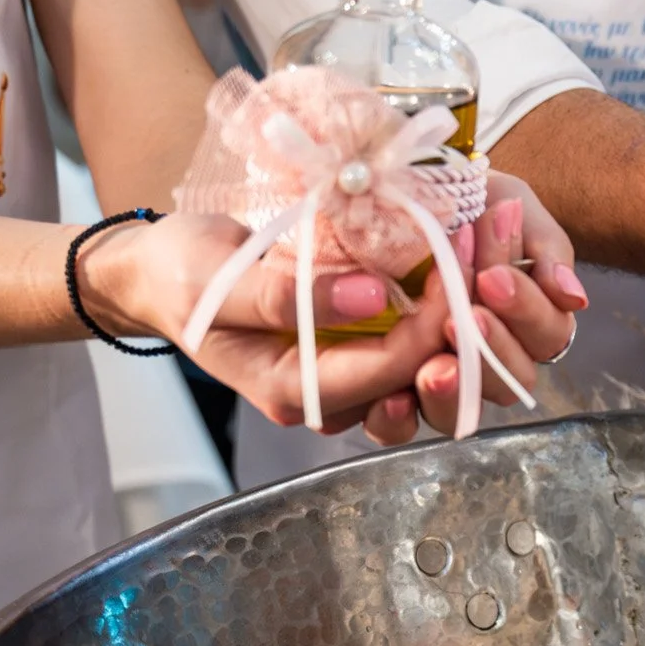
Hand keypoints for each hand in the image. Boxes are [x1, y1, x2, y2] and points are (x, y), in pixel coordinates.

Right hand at [78, 212, 454, 431]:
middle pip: (419, 374)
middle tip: (486, 251)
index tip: (458, 253)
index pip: (389, 368)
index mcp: (293, 390)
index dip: (434, 318)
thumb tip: (375, 299)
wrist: (159, 273)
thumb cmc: (180, 275)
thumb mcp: (220, 282)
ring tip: (480, 254)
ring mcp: (345, 372)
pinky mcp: (355, 345)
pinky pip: (412, 338)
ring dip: (460, 314)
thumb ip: (290, 295)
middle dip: (461, 320)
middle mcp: (329, 394)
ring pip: (425, 364)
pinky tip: (455, 259)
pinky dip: (440, 304)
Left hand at [363, 171, 585, 443]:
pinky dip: (396, 420)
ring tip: (434, 366)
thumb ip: (547, 249)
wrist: (394, 194)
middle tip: (467, 316)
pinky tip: (391, 398)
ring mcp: (440, 378)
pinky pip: (397, 427)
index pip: (547, 335)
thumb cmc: (462, 203)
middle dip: (492, 350)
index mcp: (528, 320)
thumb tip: (574, 298)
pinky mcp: (387, 390)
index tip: (493, 277)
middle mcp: (489, 358)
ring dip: (452, 391)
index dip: (526, 313)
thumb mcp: (510, 207)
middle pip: (512, 382)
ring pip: (461, 413)